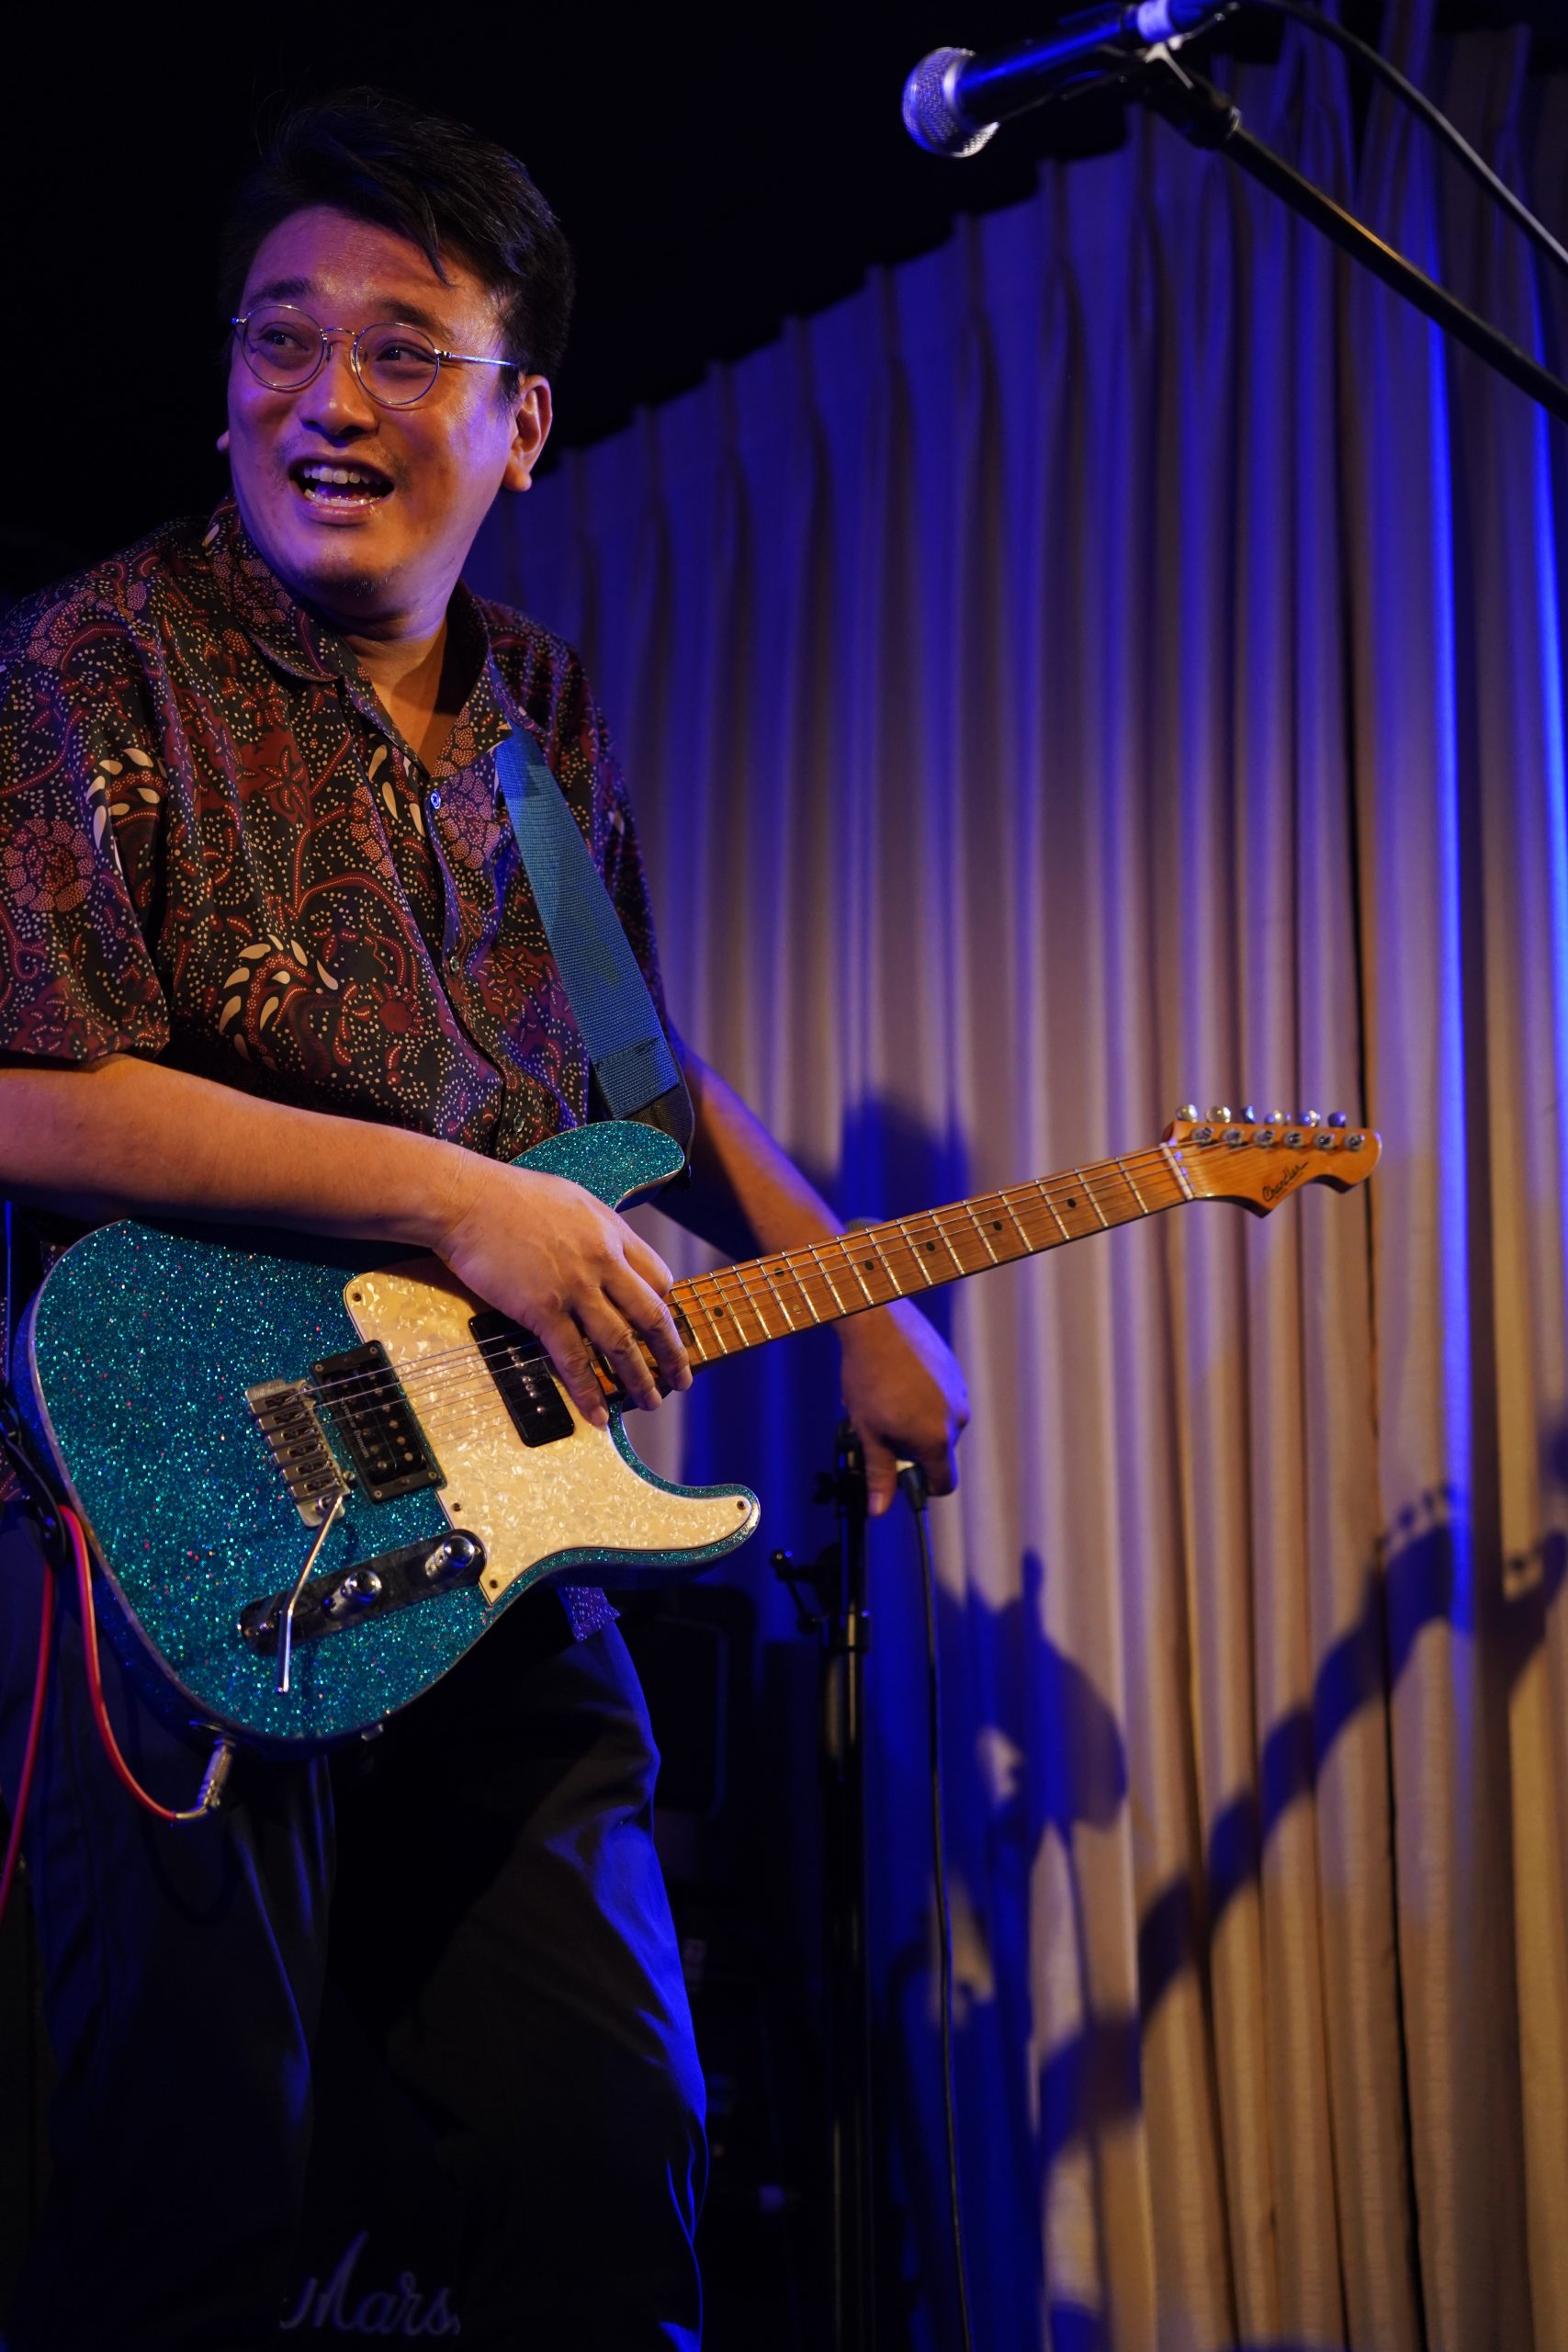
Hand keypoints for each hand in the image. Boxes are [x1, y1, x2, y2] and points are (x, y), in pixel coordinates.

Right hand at [437, 1156, 690, 1426]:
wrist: (467, 1200)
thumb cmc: (511, 1196)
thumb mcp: (573, 1199)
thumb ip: (596, 1229)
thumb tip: (606, 1246)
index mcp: (613, 1232)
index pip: (658, 1277)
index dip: (665, 1308)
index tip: (663, 1329)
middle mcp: (603, 1261)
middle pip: (651, 1315)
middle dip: (671, 1353)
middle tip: (681, 1380)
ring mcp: (575, 1287)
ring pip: (620, 1342)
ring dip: (638, 1378)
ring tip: (649, 1402)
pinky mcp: (543, 1309)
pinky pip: (574, 1358)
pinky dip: (589, 1390)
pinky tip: (598, 1413)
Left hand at [838, 1301, 969, 1516]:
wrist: (877, 1325)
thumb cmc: (869, 1376)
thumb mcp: (868, 1432)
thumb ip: (880, 1473)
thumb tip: (880, 1509)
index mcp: (937, 1440)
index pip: (944, 1484)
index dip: (922, 1486)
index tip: (901, 1474)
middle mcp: (956, 1419)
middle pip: (940, 1452)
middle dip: (913, 1449)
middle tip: (882, 1429)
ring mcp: (959, 1393)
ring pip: (940, 1424)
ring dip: (918, 1421)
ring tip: (887, 1401)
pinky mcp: (955, 1372)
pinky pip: (943, 1399)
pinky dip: (925, 1398)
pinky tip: (898, 1382)